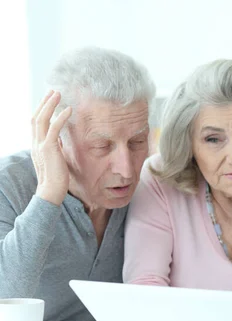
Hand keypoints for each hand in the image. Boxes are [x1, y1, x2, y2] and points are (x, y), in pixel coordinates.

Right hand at [31, 90, 72, 205]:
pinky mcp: (49, 149)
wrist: (51, 191)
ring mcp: (41, 145)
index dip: (42, 110)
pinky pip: (54, 129)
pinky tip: (68, 109)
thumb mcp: (55, 158)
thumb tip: (60, 138)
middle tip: (53, 91)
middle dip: (44, 103)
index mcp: (37, 145)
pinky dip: (60, 117)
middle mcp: (36, 143)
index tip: (50, 100)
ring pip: (42, 119)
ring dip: (50, 105)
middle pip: (36, 117)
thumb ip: (56, 147)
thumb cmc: (56, 178)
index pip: (36, 123)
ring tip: (58, 94)